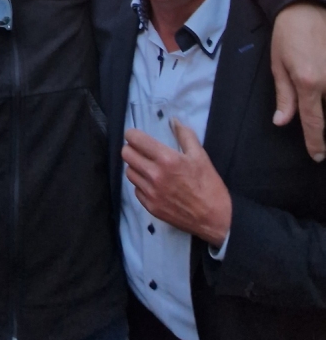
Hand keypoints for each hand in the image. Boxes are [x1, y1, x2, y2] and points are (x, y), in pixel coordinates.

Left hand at [122, 119, 231, 246]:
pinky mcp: (150, 207)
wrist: (214, 218)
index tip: (136, 135)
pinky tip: (153, 184)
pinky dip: (141, 184)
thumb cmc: (209, 185)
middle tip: (141, 150)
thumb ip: (185, 135)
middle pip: (126, 154)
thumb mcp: (200, 155)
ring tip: (147, 167)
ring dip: (135, 167)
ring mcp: (150, 193)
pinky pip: (136, 190)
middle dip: (132, 149)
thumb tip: (173, 120)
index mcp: (166, 159)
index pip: (135, 140)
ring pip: (129, 172)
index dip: (133, 135)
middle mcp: (154, 175)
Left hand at [271, 3, 325, 161]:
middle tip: (322, 144)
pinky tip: (325, 104)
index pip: (314, 122)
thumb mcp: (278, 66)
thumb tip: (281, 122)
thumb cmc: (287, 36)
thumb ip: (284, 97)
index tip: (317, 156)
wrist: (305, 8)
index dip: (316, 142)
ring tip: (323, 122)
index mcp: (308, 83)